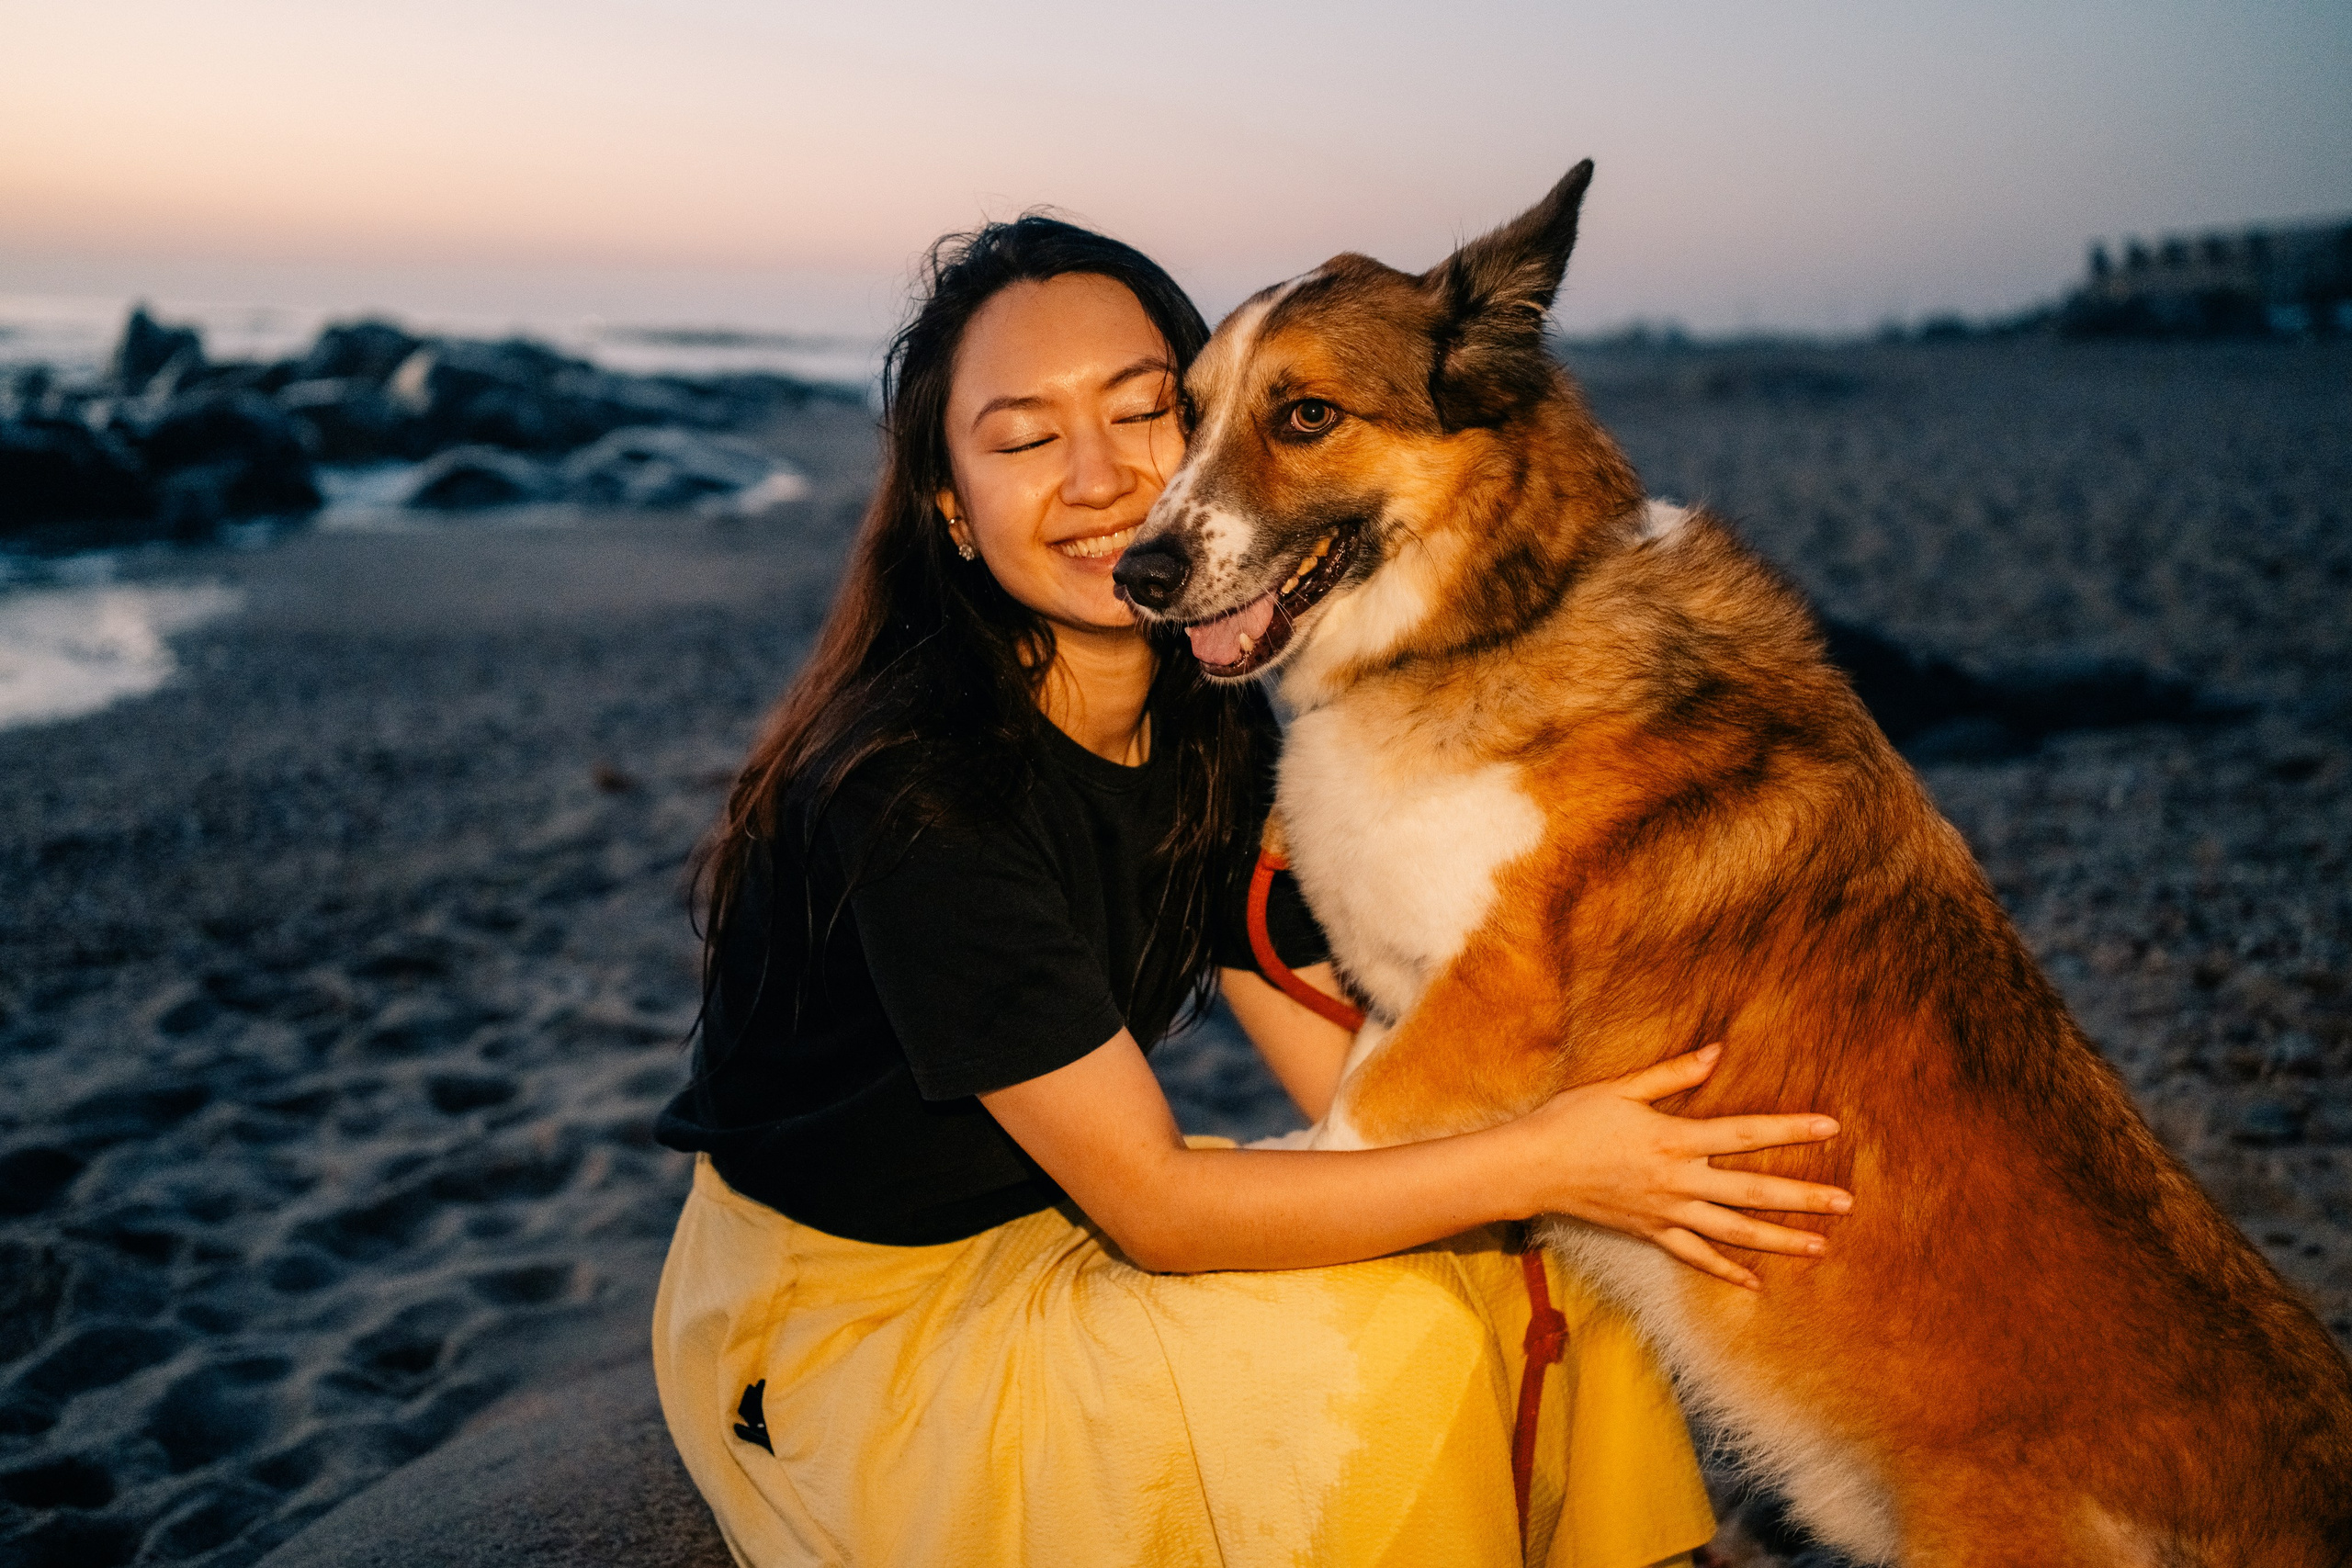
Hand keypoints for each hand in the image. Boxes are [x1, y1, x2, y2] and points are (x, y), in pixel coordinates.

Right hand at [1513, 1044, 1850, 1289]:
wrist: (1531, 1167)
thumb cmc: (1573, 1119)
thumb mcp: (1621, 1087)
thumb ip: (1673, 1073)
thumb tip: (1717, 1052)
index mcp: (1675, 1138)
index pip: (1745, 1133)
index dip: (1790, 1129)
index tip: (1830, 1127)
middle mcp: (1678, 1180)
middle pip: (1752, 1191)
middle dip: (1802, 1197)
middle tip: (1846, 1203)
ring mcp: (1666, 1211)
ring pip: (1734, 1231)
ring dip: (1779, 1240)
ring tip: (1820, 1245)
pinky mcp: (1650, 1231)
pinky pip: (1695, 1256)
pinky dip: (1726, 1271)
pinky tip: (1756, 1284)